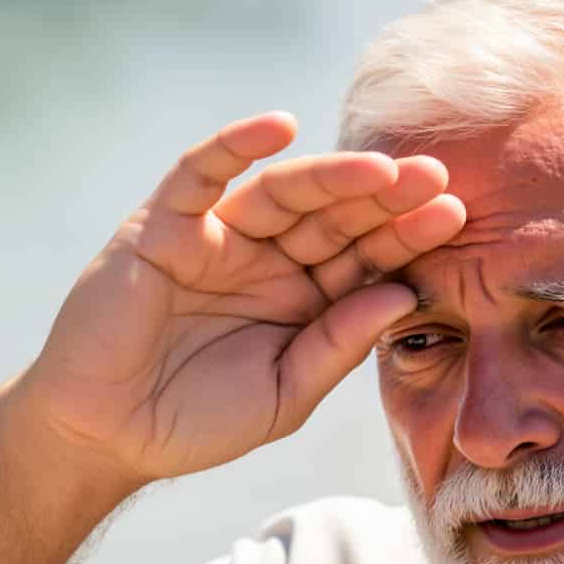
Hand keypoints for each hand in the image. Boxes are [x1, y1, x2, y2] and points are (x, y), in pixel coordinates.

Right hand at [15, 111, 465, 485]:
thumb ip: (338, 346)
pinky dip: (235, 144)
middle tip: (434, 177)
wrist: (107, 436)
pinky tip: (278, 127)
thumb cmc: (196, 422)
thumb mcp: (284, 394)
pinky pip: (201, 174)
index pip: (364, 257)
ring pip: (281, 192)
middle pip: (333, 216)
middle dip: (382, 197)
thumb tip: (401, 294)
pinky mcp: (164, 227)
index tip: (456, 217)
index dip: (406, 236)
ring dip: (330, 174)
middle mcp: (266, 260)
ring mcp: (216, 239)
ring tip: (378, 168)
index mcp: (303, 300)